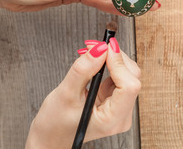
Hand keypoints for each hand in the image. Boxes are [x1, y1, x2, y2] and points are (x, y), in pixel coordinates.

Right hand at [25, 38, 140, 148]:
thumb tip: (100, 49)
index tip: (104, 47)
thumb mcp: (66, 94)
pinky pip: (119, 77)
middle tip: (95, 45)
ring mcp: (120, 107)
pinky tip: (95, 63)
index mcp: (113, 119)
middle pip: (131, 77)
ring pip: (127, 74)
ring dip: (112, 59)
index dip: (118, 63)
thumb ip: (83, 70)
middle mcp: (122, 114)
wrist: (51, 137)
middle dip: (115, 57)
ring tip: (92, 52)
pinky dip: (109, 65)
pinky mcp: (115, 100)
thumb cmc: (55, 124)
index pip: (129, 86)